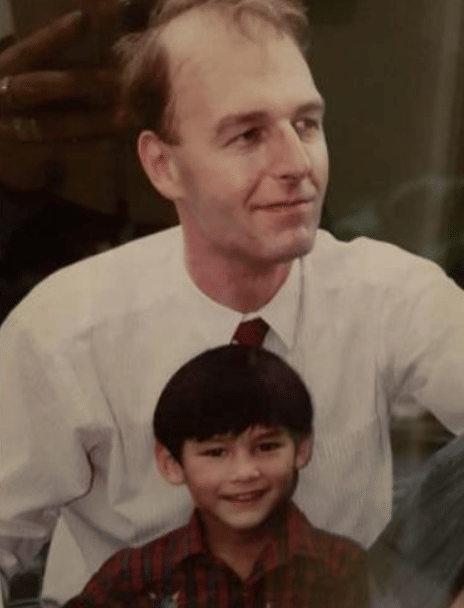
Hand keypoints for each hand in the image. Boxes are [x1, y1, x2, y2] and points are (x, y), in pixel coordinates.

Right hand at [0, 8, 118, 190]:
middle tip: (118, 79)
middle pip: (41, 87)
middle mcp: (2, 98)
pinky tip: (113, 140)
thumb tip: (97, 48)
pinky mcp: (25, 155)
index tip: (85, 19)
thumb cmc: (14, 101)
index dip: (55, 36)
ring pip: (53, 124)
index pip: (29, 50)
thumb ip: (52, 67)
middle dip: (81, 82)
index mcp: (3, 70)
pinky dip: (88, 144)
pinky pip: (60, 149)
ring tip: (127, 117)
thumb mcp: (24, 77)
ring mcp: (11, 129)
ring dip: (93, 121)